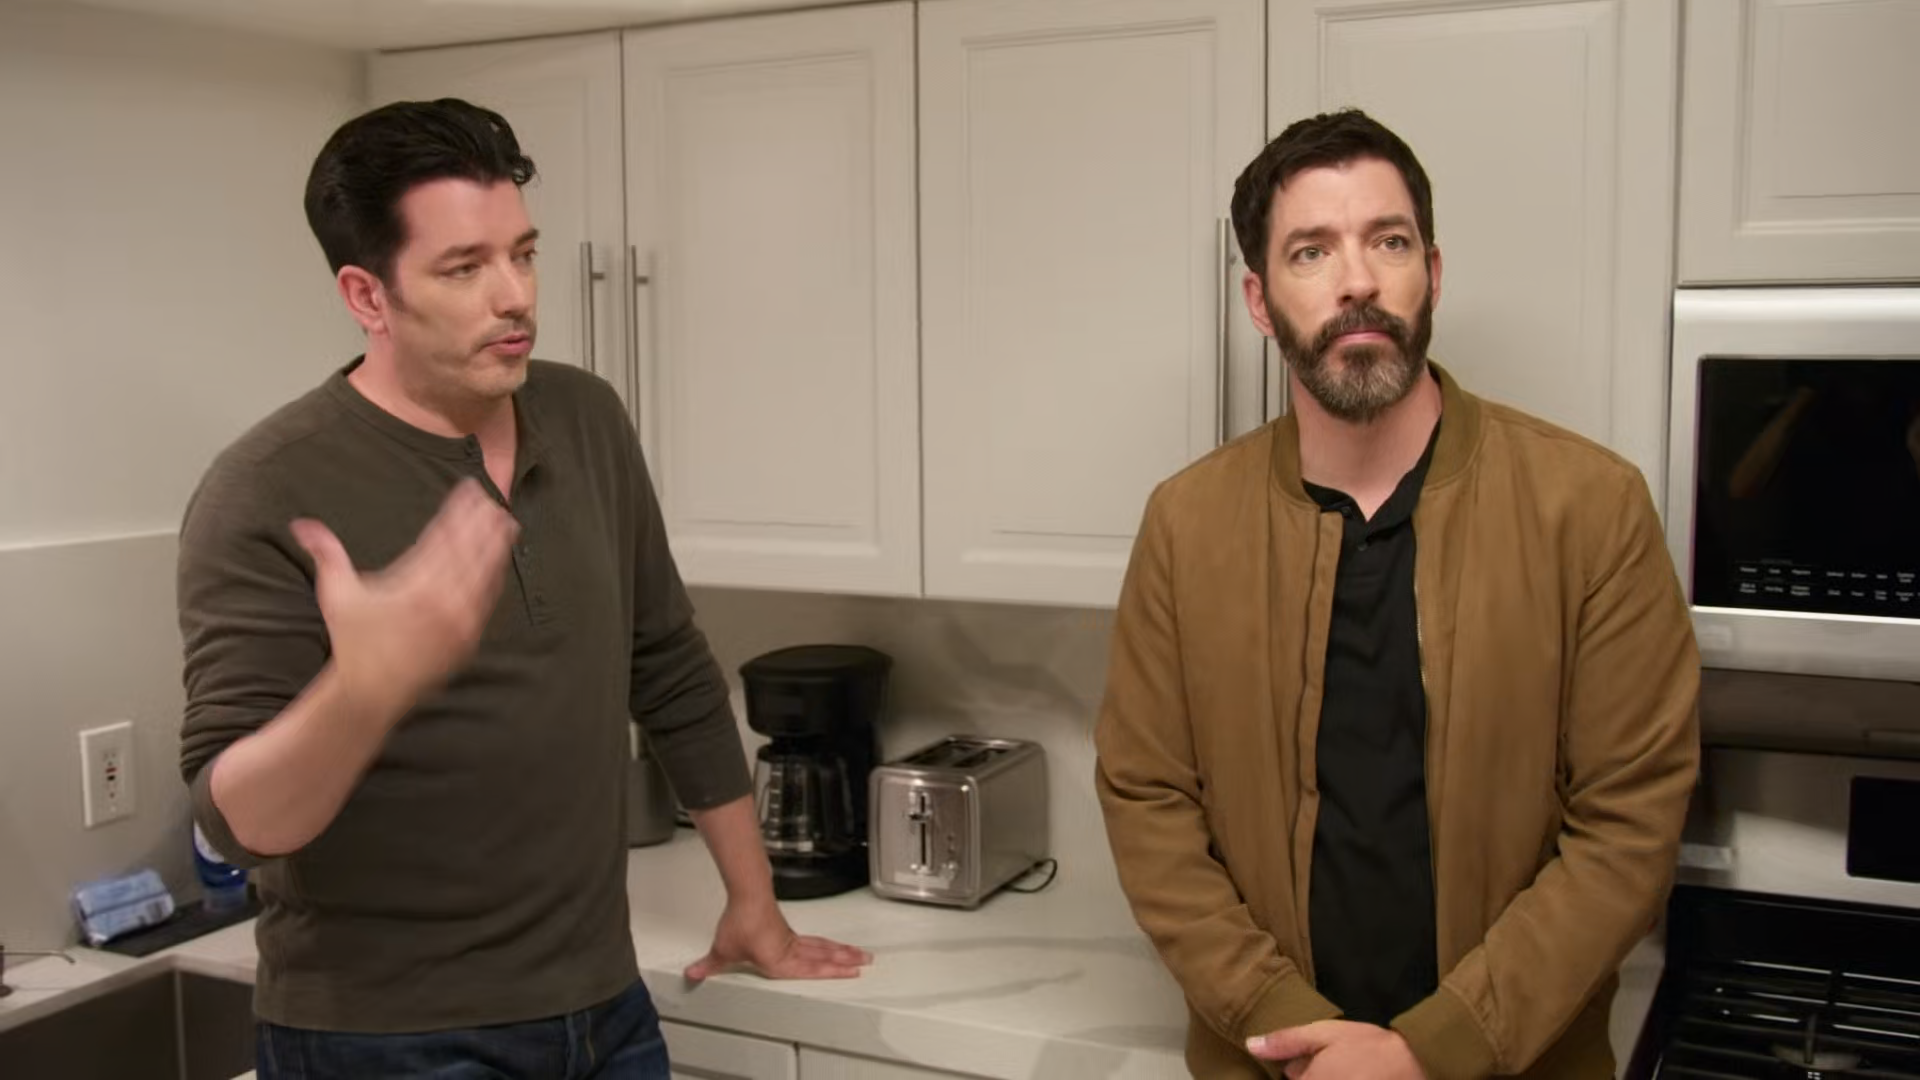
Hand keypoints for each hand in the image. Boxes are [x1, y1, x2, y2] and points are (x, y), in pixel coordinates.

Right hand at [290, 479, 517, 715]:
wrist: (369, 693)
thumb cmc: (352, 642)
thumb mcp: (337, 595)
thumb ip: (325, 554)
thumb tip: (301, 524)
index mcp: (413, 587)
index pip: (442, 538)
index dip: (458, 511)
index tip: (468, 489)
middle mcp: (441, 604)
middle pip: (469, 551)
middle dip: (481, 522)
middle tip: (492, 497)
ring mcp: (459, 623)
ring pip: (484, 575)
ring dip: (496, 545)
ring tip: (505, 520)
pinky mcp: (467, 640)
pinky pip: (486, 602)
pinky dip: (493, 578)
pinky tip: (497, 563)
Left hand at [683, 897, 872, 981]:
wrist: (747, 895)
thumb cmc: (740, 924)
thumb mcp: (723, 950)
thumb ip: (709, 965)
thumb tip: (693, 974)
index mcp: (780, 961)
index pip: (811, 971)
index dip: (832, 973)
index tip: (852, 972)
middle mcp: (791, 951)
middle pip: (824, 957)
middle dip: (845, 961)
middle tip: (865, 962)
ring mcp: (791, 939)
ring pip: (822, 946)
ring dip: (841, 951)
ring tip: (859, 953)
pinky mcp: (788, 929)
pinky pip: (813, 939)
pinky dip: (826, 943)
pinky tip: (832, 945)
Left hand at [1247, 1020, 1426, 1079]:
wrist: (1414, 1065)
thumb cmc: (1366, 1046)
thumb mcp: (1324, 1034)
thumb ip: (1286, 1042)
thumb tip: (1251, 1045)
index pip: (1289, 1078)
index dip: (1300, 1070)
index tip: (1316, 1060)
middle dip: (1313, 1075)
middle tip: (1338, 1064)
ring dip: (1324, 1077)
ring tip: (1349, 1069)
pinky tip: (1355, 1076)